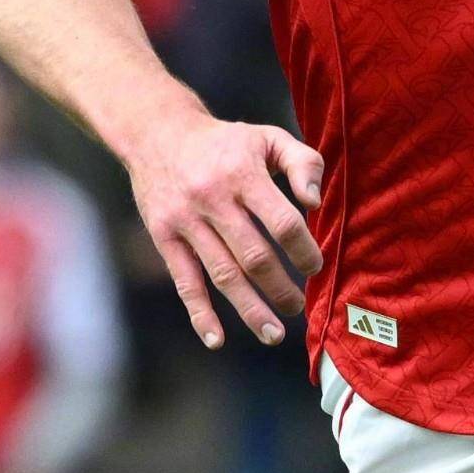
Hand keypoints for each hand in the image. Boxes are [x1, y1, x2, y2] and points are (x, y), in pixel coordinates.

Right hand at [126, 107, 323, 346]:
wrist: (157, 133)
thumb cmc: (225, 142)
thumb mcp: (267, 138)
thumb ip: (302, 163)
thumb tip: (316, 202)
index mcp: (243, 174)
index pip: (282, 222)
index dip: (303, 251)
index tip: (316, 266)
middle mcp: (213, 199)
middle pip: (255, 256)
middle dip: (281, 288)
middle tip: (299, 306)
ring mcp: (186, 221)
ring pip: (223, 275)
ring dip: (251, 309)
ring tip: (274, 333)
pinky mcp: (164, 238)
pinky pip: (185, 282)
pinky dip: (200, 314)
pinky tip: (217, 339)